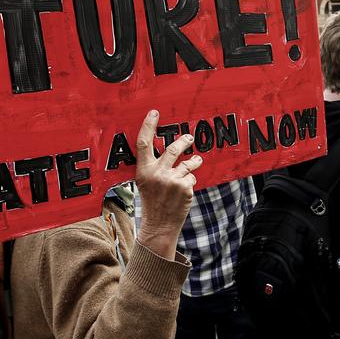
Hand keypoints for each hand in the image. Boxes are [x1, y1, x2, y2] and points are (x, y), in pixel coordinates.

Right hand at [133, 110, 201, 258]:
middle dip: (184, 140)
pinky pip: (192, 176)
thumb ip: (152, 166)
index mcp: (143, 171)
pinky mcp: (185, 187)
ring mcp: (172, 180)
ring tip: (196, 160)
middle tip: (189, 137)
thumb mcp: (145, 183)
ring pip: (188, 162)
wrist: (159, 225)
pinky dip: (190, 180)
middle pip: (173, 149)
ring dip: (194, 161)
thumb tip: (164, 147)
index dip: (148, 126)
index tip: (154, 113)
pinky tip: (185, 189)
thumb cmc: (152, 201)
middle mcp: (157, 173)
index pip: (143, 143)